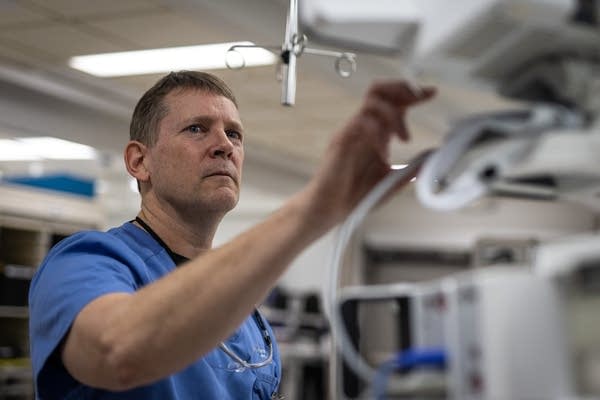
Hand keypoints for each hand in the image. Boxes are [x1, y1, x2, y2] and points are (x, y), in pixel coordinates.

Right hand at [301, 80, 435, 230]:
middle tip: (420, 98)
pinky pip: (361, 122)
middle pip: (380, 89)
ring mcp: (351, 132)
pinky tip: (383, 153)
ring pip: (372, 100)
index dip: (413, 93)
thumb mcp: (392, 181)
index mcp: (376, 134)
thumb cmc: (356, 195)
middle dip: (403, 88)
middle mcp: (363, 128)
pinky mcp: (341, 141)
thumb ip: (411, 170)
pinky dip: (377, 133)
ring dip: (394, 114)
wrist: (330, 209)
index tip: (432, 92)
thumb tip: (433, 159)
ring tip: (405, 139)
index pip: (393, 101)